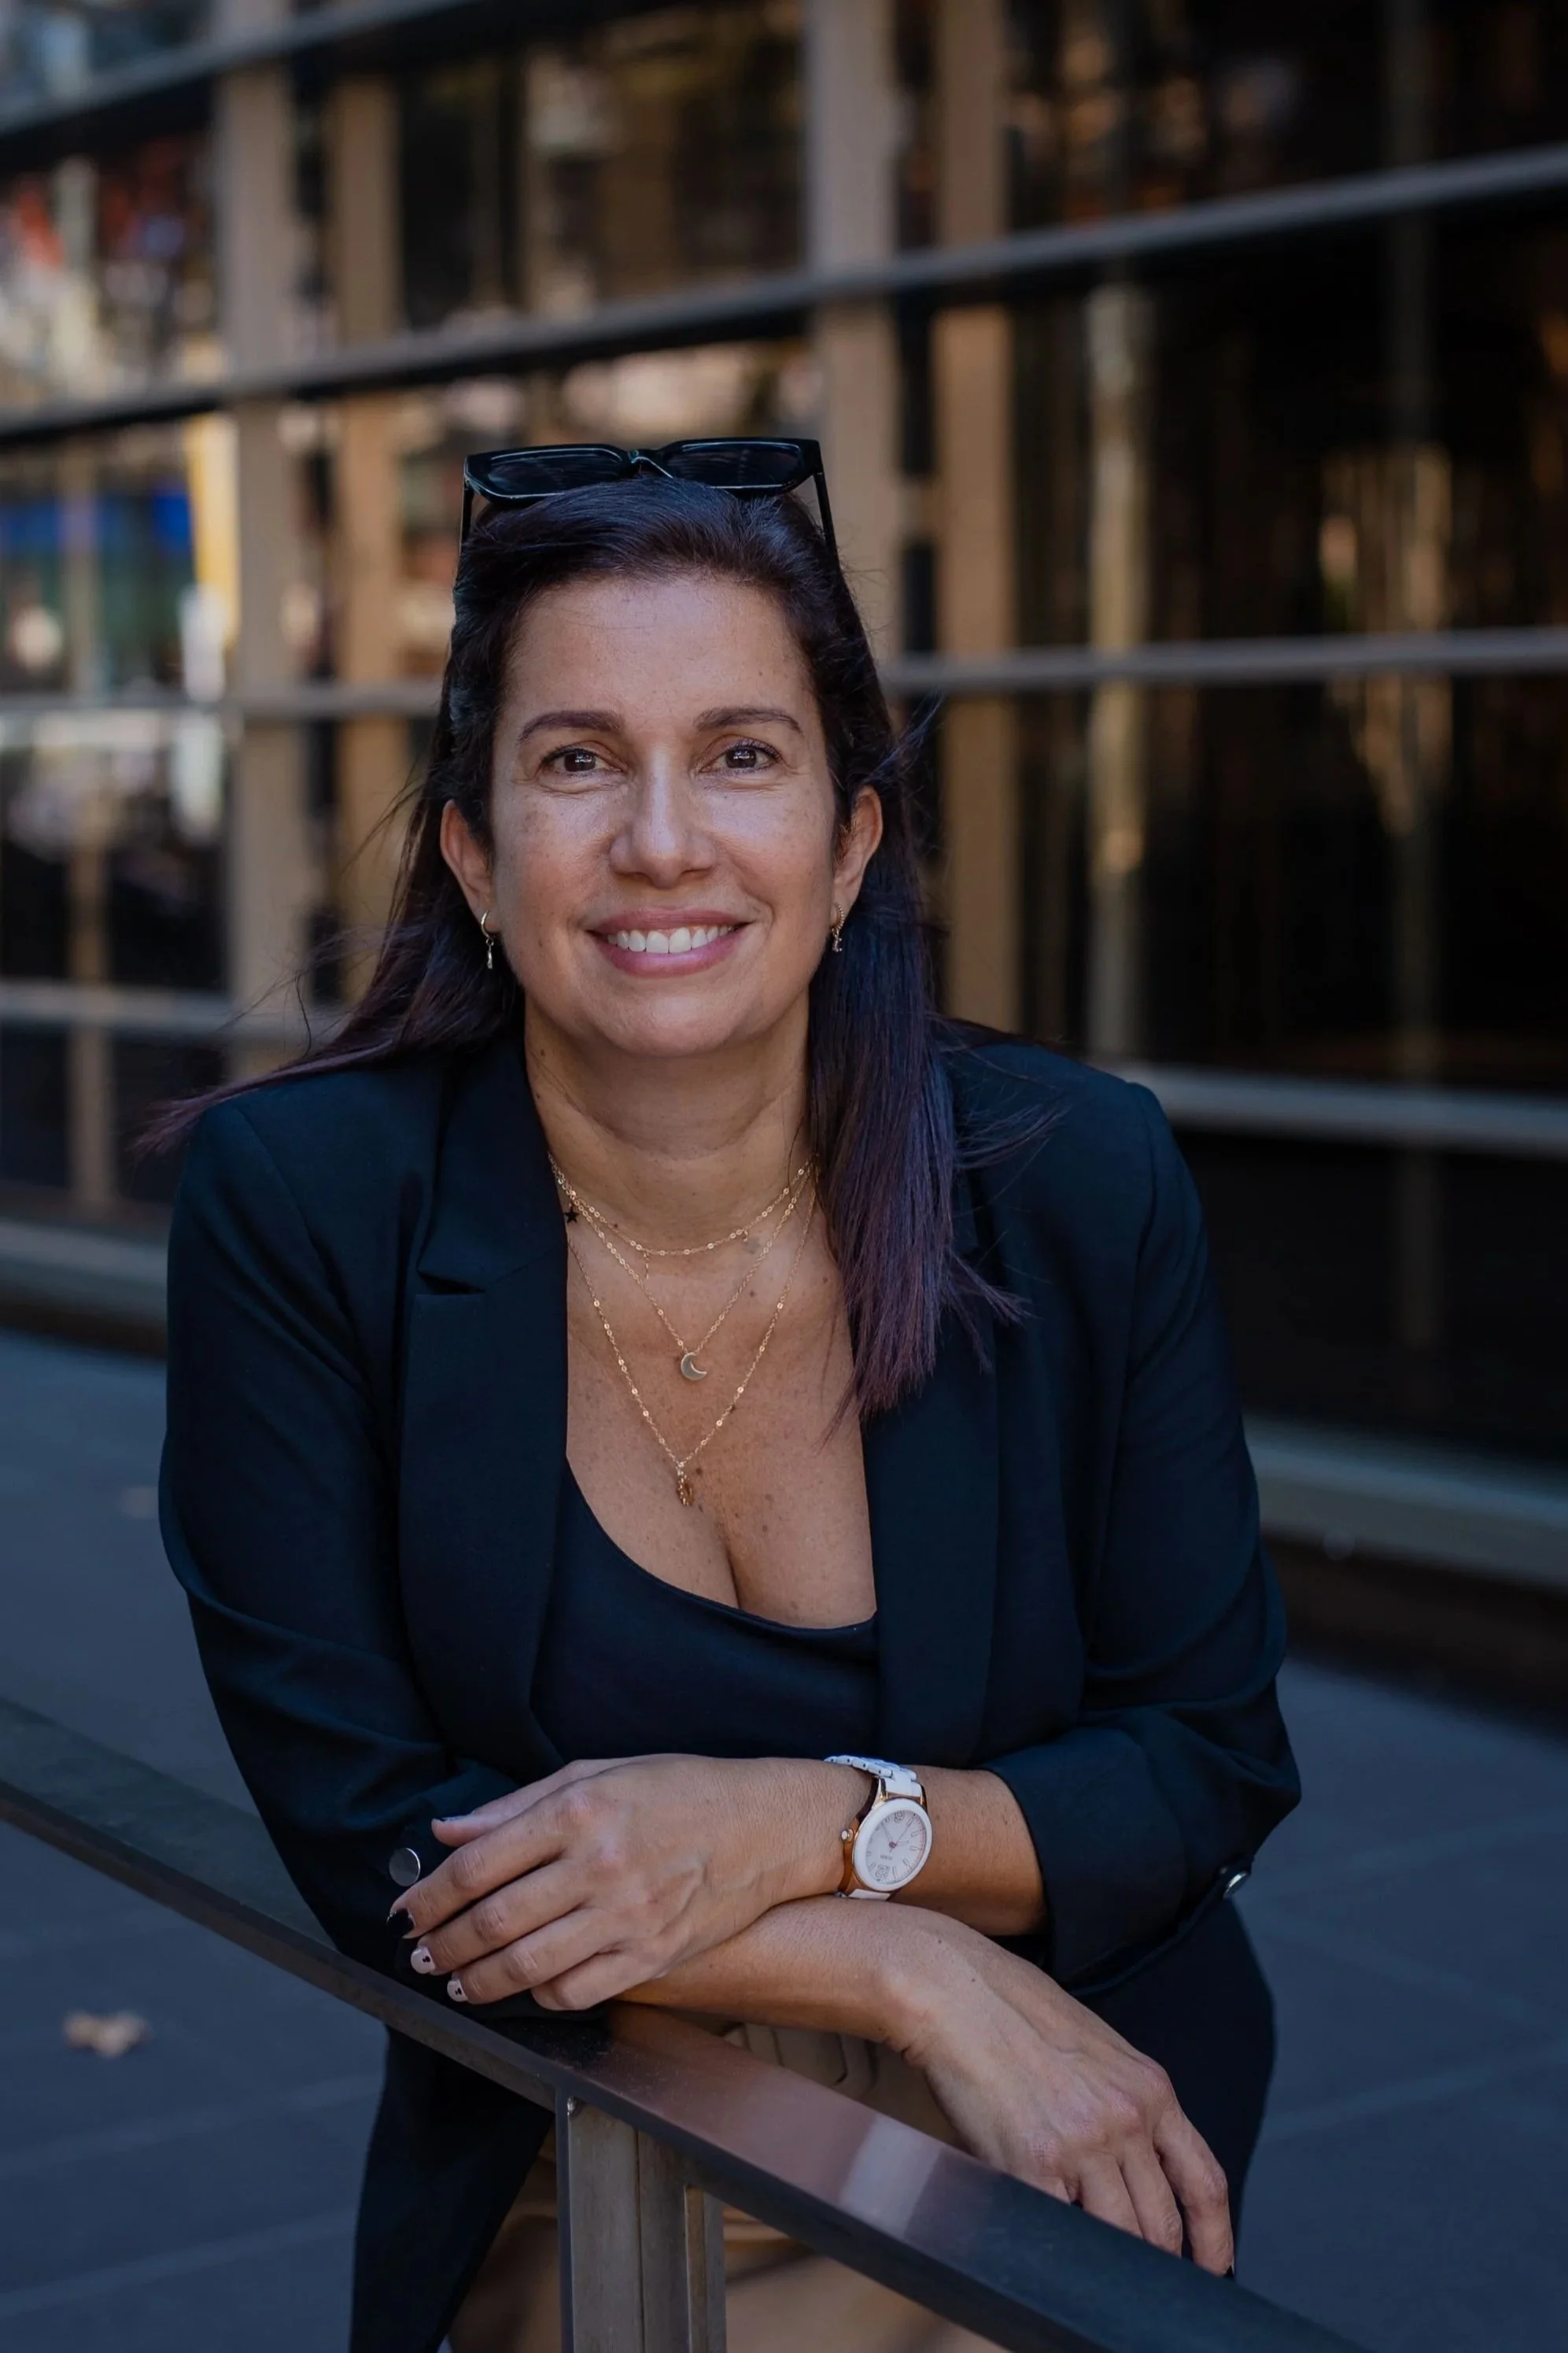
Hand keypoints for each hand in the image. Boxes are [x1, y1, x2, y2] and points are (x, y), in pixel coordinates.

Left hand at [391, 1754, 861, 2008]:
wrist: (765, 1826)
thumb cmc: (681, 1790)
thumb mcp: (599, 1773)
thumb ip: (518, 1805)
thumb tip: (449, 1832)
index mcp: (580, 1810)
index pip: (480, 1863)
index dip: (431, 1894)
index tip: (408, 1909)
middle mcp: (601, 1864)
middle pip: (495, 1920)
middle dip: (444, 1943)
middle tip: (421, 1953)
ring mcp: (628, 1916)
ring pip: (528, 1965)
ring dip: (478, 1980)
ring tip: (457, 1980)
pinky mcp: (652, 1956)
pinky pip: (576, 1991)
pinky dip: (538, 1997)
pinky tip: (523, 1989)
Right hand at [881, 1912, 1232, 2273]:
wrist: (957, 1993)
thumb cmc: (1016, 2013)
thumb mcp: (1099, 2053)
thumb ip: (1127, 2108)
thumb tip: (1138, 2174)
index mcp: (1149, 2090)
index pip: (1204, 2183)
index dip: (1215, 2240)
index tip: (1213, 2268)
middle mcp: (1126, 2118)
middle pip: (1163, 2224)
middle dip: (1155, 2261)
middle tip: (1138, 2275)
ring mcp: (1082, 2144)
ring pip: (1120, 2238)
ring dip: (1109, 2260)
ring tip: (1088, 2262)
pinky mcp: (1033, 2164)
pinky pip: (1062, 2232)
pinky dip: (1059, 2247)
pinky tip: (1046, 2239)